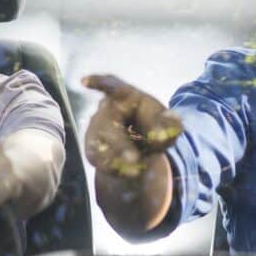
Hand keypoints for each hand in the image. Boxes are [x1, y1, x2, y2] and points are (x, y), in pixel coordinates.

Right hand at [82, 75, 181, 236]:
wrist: (140, 145)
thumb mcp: (166, 122)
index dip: (99, 83)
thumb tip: (167, 132)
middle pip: (107, 126)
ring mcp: (96, 132)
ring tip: (137, 170)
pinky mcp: (93, 151)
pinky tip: (132, 173)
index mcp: (124, 97)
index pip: (111, 86)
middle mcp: (106, 112)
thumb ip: (171, 125)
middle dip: (120, 145)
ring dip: (118, 160)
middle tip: (136, 161)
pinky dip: (117, 169)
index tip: (85, 81)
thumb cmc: (151, 124)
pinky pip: (101, 161)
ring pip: (101, 147)